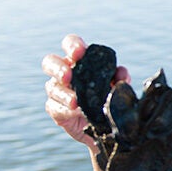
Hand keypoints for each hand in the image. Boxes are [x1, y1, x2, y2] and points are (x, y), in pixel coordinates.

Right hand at [42, 33, 128, 149]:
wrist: (104, 125)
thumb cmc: (107, 98)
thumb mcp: (117, 86)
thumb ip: (119, 77)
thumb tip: (121, 74)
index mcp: (80, 61)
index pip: (70, 44)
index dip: (72, 45)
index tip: (80, 52)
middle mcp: (65, 73)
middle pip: (50, 62)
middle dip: (58, 68)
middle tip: (68, 76)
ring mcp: (57, 91)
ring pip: (52, 87)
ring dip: (64, 94)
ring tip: (75, 102)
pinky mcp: (55, 109)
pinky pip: (54, 107)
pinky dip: (65, 109)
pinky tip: (74, 112)